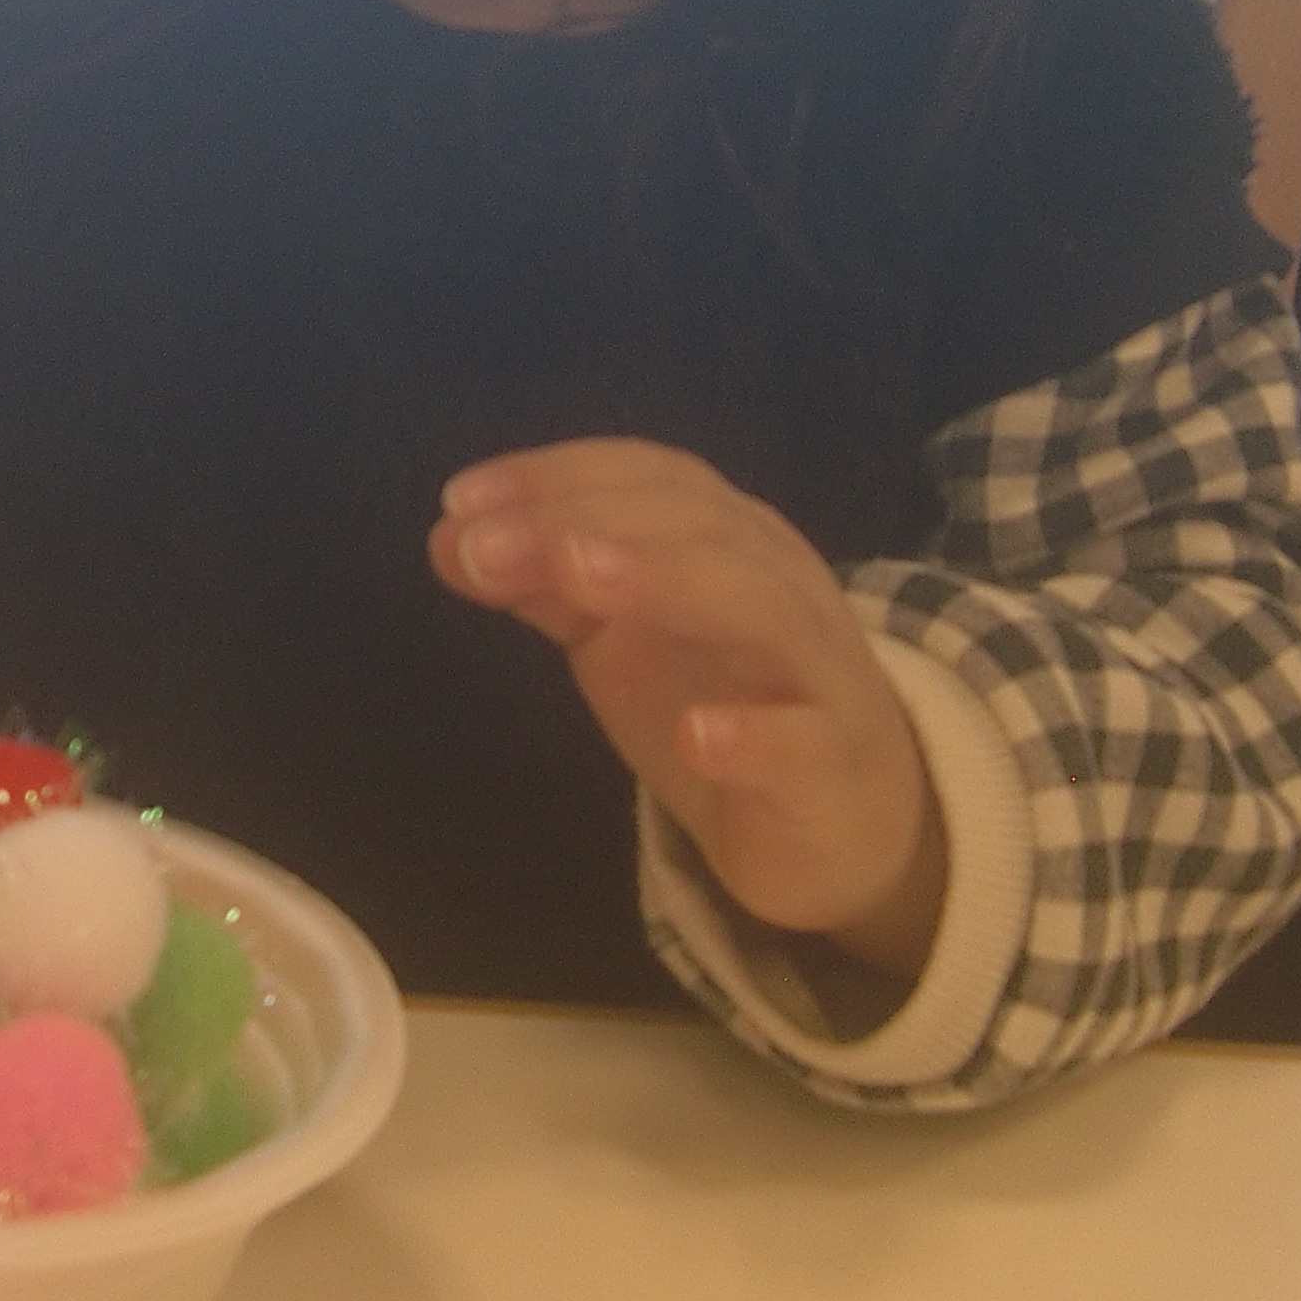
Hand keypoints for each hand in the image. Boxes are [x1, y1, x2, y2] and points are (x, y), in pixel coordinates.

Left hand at [429, 440, 943, 976]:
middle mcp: (779, 584)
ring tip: (578, 578)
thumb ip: (549, 585)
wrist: (849, 822)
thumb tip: (451, 537)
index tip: (460, 501)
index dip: (556, 477)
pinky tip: (695, 735)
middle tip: (483, 545)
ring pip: (762, 606)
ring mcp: (817, 672)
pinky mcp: (835, 767)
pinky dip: (755, 736)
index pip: (650, 479)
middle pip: (695, 525)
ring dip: (667, 581)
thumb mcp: (625, 637)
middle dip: (583, 522)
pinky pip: (807, 744)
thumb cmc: (729, 702)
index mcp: (728, 539)